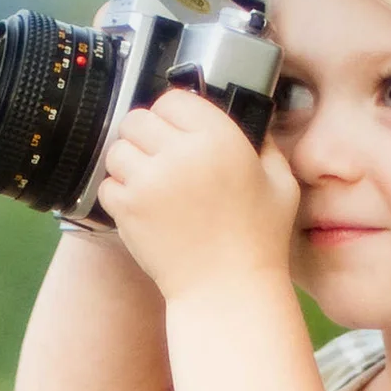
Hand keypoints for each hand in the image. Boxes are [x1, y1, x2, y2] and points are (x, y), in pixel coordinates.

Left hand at [95, 89, 299, 301]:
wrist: (228, 291)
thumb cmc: (259, 242)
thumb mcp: (281, 185)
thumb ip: (266, 146)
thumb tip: (253, 122)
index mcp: (220, 139)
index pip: (174, 99)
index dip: (174, 115)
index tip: (179, 132)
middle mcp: (181, 153)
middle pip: (138, 118)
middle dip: (146, 136)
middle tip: (160, 158)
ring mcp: (149, 181)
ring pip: (118, 149)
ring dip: (130, 162)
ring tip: (150, 183)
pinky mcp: (128, 208)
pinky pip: (109, 183)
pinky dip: (120, 193)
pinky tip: (144, 207)